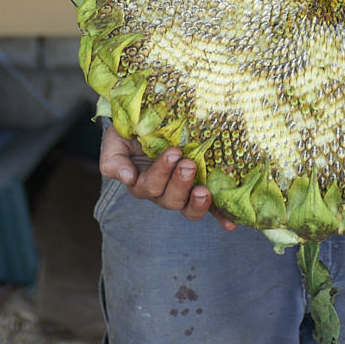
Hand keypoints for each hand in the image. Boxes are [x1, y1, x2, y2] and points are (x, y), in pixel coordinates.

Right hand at [99, 124, 235, 229]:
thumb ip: (114, 160)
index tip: (174, 152)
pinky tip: (230, 224)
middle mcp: (162, 192)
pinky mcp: (201, 189)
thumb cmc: (132, 130)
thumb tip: (127, 177)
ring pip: (188, 208)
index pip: (149, 186)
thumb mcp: (116, 140)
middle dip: (180, 183)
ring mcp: (183, 193)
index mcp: (141, 182)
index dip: (161, 173)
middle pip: (169, 199)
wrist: (152, 119)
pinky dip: (220, 216)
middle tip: (189, 164)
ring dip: (197, 203)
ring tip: (204, 191)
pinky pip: (211, 209)